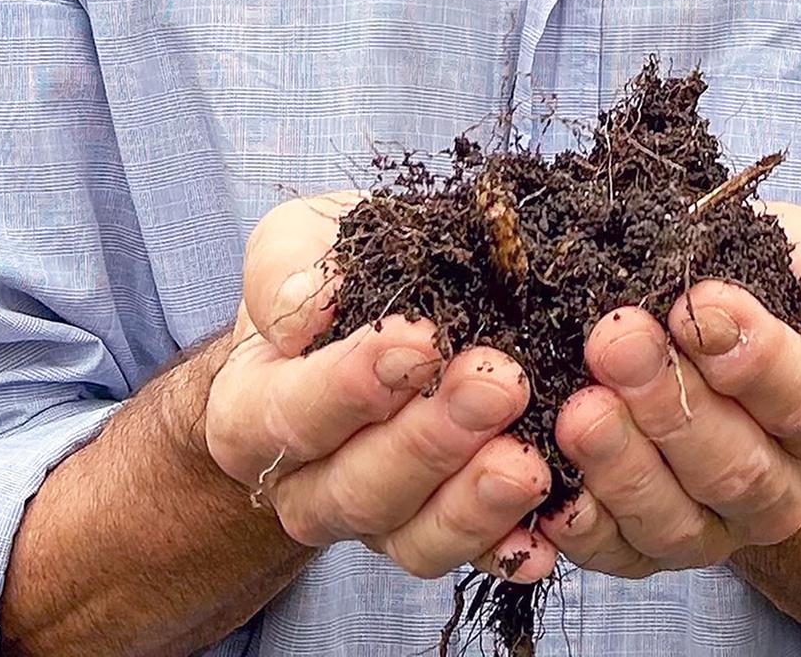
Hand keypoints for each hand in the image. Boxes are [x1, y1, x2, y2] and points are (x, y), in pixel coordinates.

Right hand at [199, 191, 555, 579]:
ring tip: (528, 463)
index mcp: (252, 413)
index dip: (354, 384)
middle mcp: (306, 484)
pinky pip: (468, 557)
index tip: (421, 340)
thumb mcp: (294, 243)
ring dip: (474, 501)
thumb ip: (286, 269)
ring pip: (411, 537)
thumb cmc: (330, 278)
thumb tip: (309, 307)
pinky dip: (508, 545)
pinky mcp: (433, 537)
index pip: (292, 413)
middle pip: (357, 487)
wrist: (370, 311)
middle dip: (432, 439)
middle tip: (500, 384)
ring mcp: (372, 521)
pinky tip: (548, 534)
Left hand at [517, 201, 800, 579]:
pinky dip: (585, 525)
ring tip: (580, 408)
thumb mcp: (785, 261)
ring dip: (623, 463)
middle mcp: (783, 491)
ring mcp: (717, 531)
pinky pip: (618, 554)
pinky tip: (556, 486)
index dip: (755, 355)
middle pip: (736, 464)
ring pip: (676, 518)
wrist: (728, 379)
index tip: (699, 304)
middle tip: (618, 341)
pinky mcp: (650, 555)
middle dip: (672, 402)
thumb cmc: (753, 306)